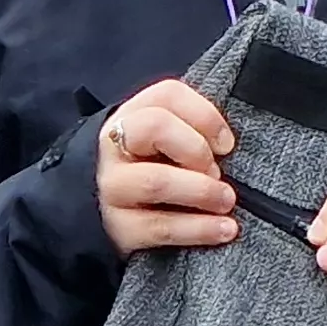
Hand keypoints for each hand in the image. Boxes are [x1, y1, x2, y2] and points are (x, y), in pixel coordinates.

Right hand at [97, 79, 241, 256]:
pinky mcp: (118, 227)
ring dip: (203, 191)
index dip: (205, 115)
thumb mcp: (163, 141)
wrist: (99, 212)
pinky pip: (162, 227)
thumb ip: (190, 130)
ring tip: (227, 201)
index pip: (168, 95)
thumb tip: (227, 144)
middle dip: (197, 149)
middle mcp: (114, 145)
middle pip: (155, 126)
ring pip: (158, 181)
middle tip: (217, 171)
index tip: (227, 143)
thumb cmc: (148, 169)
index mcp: (131, 115)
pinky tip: (224, 230)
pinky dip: (200, 229)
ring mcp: (113, 186)